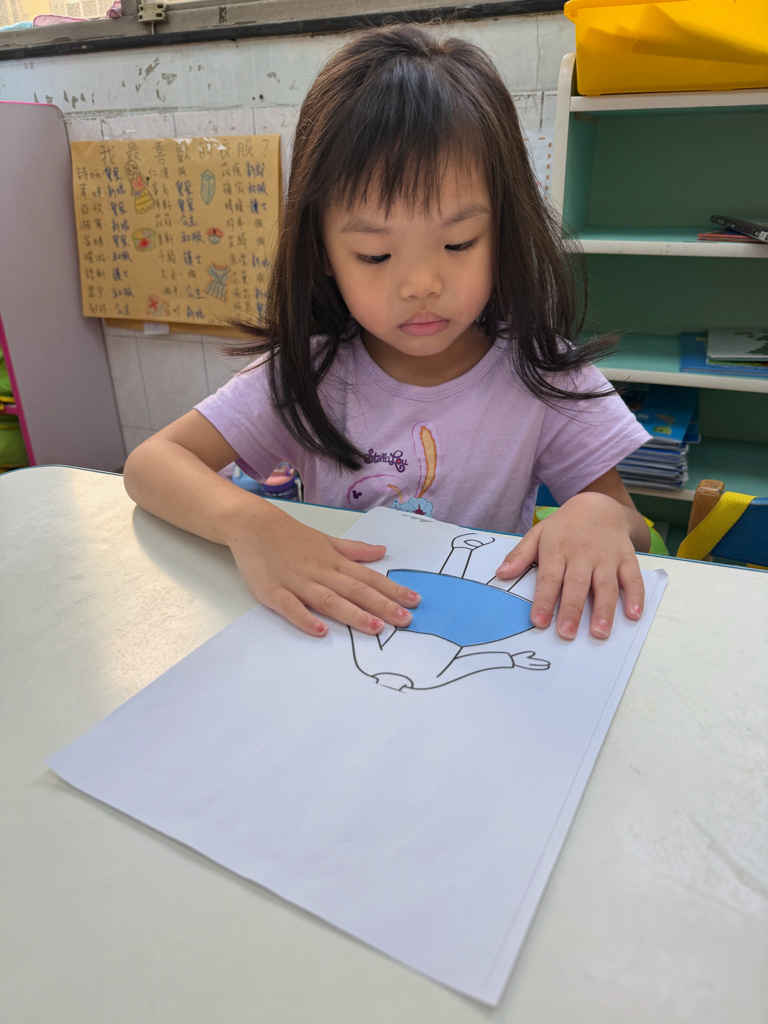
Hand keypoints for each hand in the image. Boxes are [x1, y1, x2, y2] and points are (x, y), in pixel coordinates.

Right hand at [225, 502, 420, 636]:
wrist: (252, 524)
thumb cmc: (291, 535)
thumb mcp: (326, 540)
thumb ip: (354, 550)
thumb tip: (382, 551)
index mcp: (334, 561)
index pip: (369, 578)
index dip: (392, 590)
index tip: (415, 601)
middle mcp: (320, 572)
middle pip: (355, 591)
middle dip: (382, 606)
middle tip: (406, 620)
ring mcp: (297, 582)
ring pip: (329, 600)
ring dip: (353, 614)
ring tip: (375, 628)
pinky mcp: (273, 592)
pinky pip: (291, 608)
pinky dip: (305, 619)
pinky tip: (320, 631)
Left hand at [494, 492, 644, 639]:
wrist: (599, 505)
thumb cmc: (564, 527)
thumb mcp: (538, 534)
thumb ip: (520, 555)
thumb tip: (501, 573)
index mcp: (558, 550)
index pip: (549, 578)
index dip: (544, 601)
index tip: (539, 622)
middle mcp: (583, 554)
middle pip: (577, 585)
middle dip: (572, 610)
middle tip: (567, 634)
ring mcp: (607, 557)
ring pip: (606, 585)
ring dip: (604, 610)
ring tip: (600, 632)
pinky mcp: (626, 558)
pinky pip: (633, 578)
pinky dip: (636, 596)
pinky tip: (634, 614)